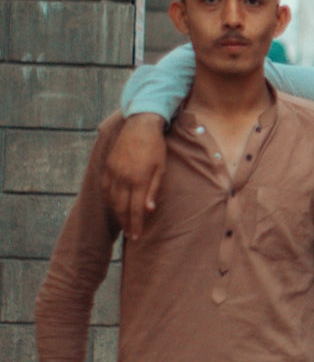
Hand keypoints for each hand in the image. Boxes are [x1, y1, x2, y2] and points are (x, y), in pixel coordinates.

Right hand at [101, 113, 166, 238]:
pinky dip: (109, 199)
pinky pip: (105, 188)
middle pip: (122, 207)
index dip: (135, 224)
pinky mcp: (107, 166)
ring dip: (117, 213)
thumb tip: (149, 209)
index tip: (136, 235)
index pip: (135, 209)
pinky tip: (114, 205)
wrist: (140, 125)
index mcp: (138, 179)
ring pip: (112, 199)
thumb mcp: (161, 168)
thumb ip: (154, 189)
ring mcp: (113, 171)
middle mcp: (123, 177)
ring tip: (124, 223)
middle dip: (126, 222)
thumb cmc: (155, 147)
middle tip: (130, 234)